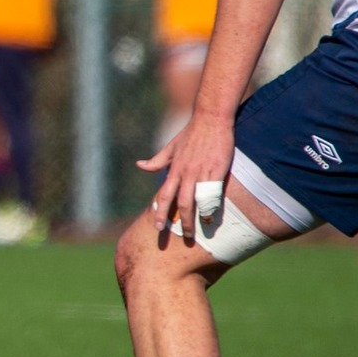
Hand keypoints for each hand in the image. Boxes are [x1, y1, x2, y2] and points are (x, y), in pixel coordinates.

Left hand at [139, 111, 234, 238]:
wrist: (211, 119)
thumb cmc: (191, 133)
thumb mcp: (170, 147)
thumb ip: (157, 160)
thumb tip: (140, 166)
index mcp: (174, 169)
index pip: (163, 194)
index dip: (159, 211)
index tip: (158, 227)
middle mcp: (186, 173)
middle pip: (179, 203)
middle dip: (178, 222)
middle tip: (181, 237)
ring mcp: (201, 172)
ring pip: (195, 201)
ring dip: (194, 219)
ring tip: (195, 233)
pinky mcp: (217, 170)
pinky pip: (212, 193)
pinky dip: (211, 207)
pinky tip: (211, 218)